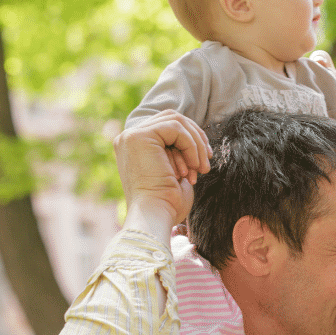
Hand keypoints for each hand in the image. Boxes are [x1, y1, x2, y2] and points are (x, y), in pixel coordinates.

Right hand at [113, 109, 209, 231]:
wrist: (156, 216)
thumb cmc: (167, 203)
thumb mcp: (175, 170)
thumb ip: (178, 151)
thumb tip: (198, 137)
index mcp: (135, 146)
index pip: (167, 127)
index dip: (191, 139)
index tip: (205, 160)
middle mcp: (129, 138)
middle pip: (172, 118)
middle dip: (196, 138)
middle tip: (207, 162)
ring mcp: (131, 136)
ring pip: (176, 121)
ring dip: (196, 144)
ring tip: (202, 168)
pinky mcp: (139, 136)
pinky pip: (176, 128)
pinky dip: (191, 146)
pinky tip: (193, 167)